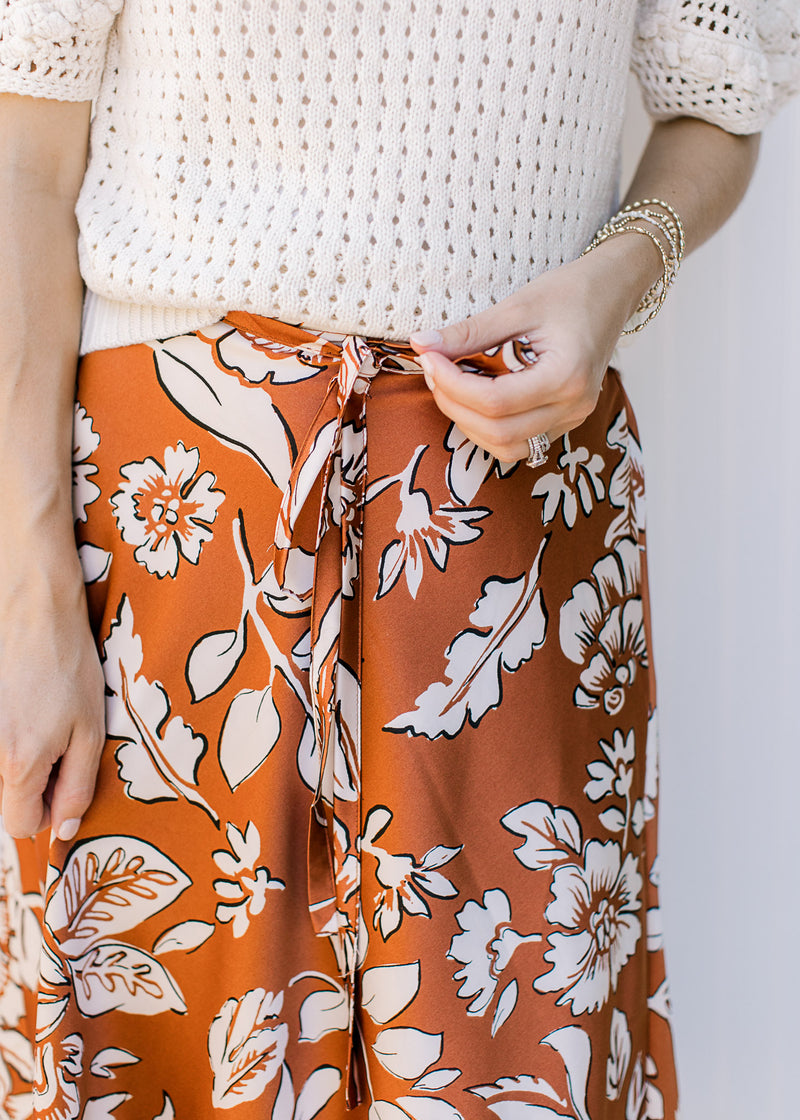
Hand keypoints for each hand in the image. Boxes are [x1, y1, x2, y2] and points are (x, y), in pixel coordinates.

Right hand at [0, 547, 104, 839]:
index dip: (48, 810)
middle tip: (54, 737)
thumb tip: (63, 832)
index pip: (21, 827)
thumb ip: (77, 787)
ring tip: (35, 715)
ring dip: (16, 757)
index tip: (62, 776)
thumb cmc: (68, 663)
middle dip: (31, 782)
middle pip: (4, 799)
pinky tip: (18, 702)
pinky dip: (6, 731)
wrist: (31, 606)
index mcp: (18, 765)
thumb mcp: (91, 729)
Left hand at [409, 234, 660, 461]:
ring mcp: (572, 419)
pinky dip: (488, 427)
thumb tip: (421, 344)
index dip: (452, 384)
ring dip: (469, 424)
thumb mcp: (517, 305)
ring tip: (450, 385)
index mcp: (567, 376)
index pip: (495, 402)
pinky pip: (520, 442)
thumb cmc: (570, 292)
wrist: (613, 291)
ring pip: (507, 447)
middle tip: (433, 372)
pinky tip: (474, 397)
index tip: (429, 358)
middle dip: (455, 406)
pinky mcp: (565, 422)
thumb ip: (469, 331)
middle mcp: (573, 407)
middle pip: (498, 432)